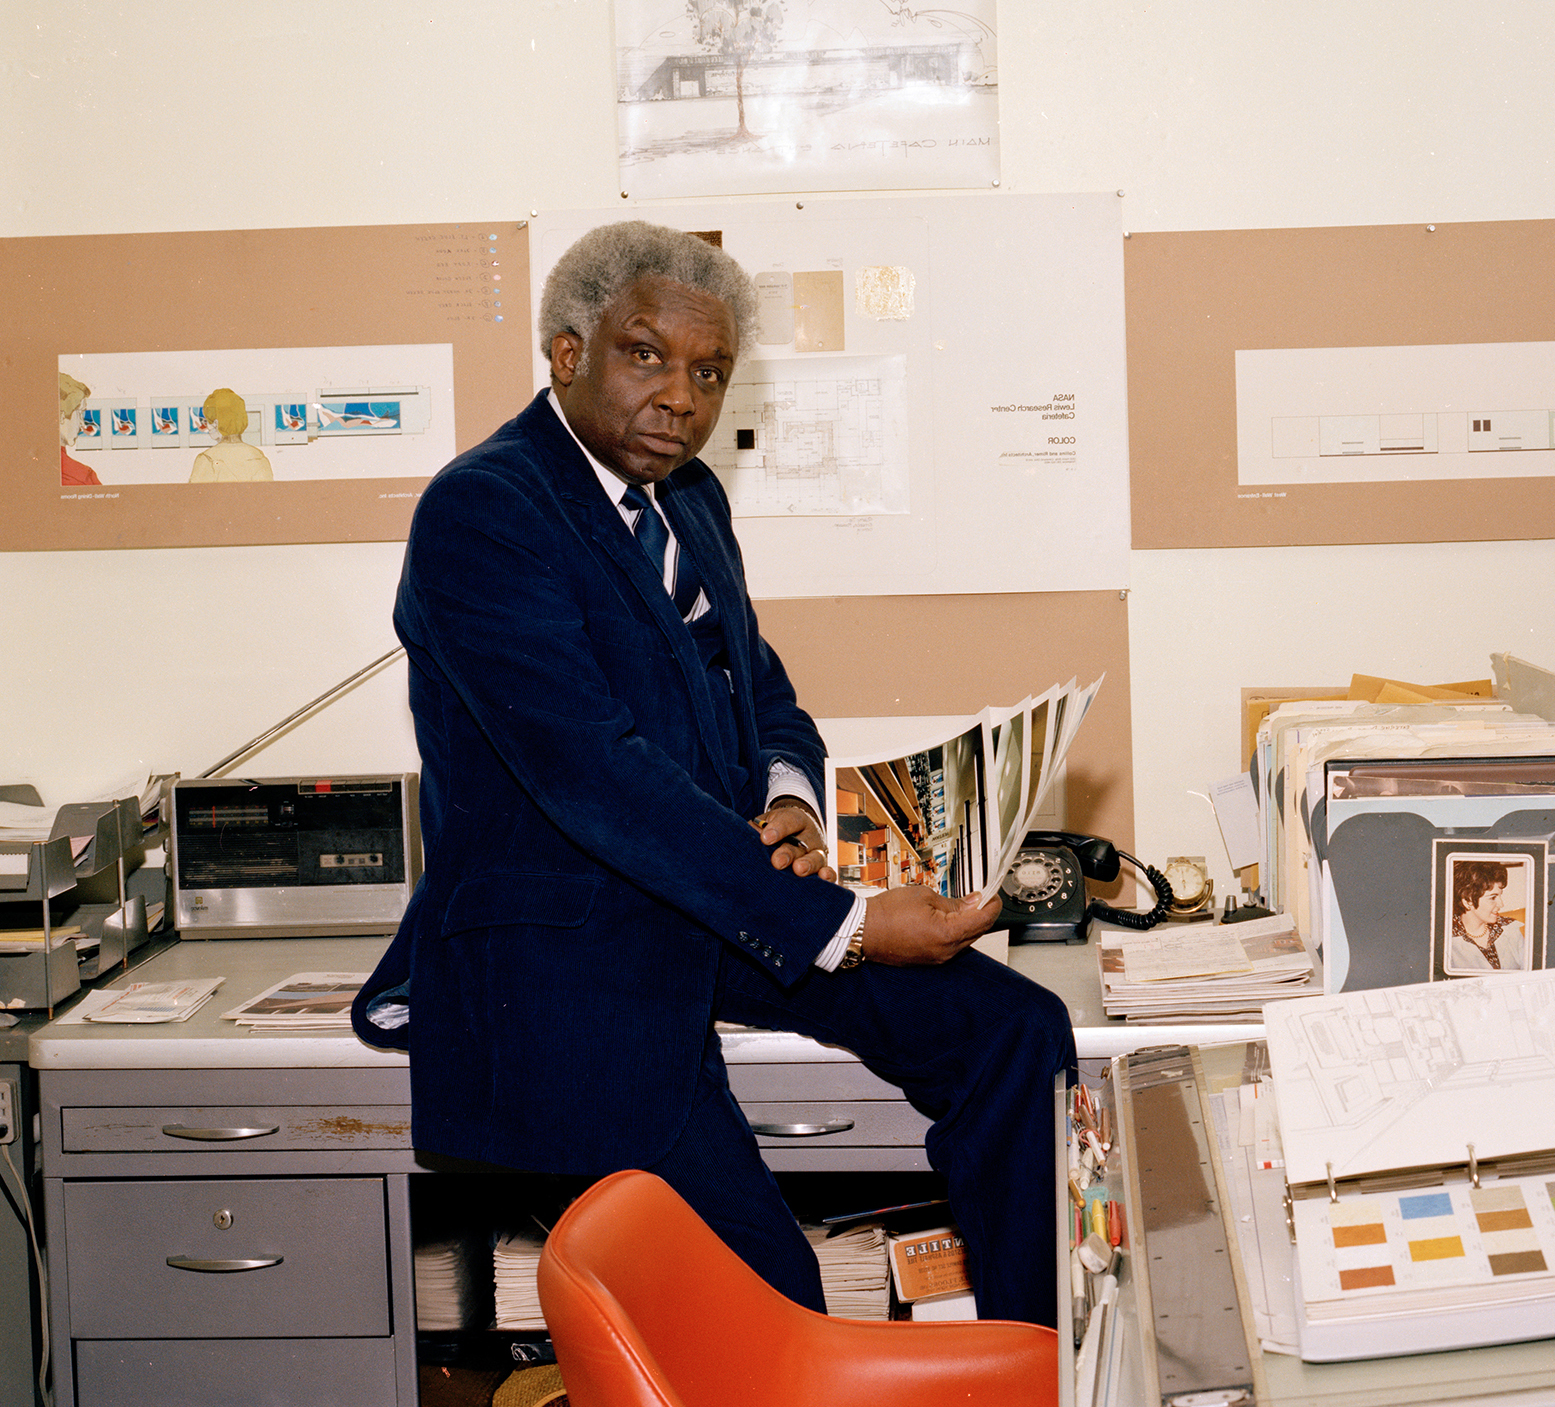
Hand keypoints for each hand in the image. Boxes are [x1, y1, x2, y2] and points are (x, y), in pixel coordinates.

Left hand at [752, 799, 835, 881]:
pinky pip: (830, 871)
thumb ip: (757, 829)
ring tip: (799, 870)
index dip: (778, 829)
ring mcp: (818, 851)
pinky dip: (829, 876)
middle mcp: (809, 835)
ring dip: (808, 864)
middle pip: (801, 843)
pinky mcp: (823, 867)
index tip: (765, 838)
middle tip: (777, 861)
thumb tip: (744, 838)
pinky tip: (824, 878)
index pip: (789, 821)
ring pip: (816, 857)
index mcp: (794, 819)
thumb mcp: (766, 823)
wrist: (798, 832)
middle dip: (789, 852)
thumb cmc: (775, 830)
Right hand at [860, 887, 1001, 965]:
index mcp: (947, 933)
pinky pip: (950, 946)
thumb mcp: (924, 896)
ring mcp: (936, 958)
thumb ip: (952, 901)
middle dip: (982, 913)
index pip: (983, 920)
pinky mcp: (928, 959)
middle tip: (980, 897)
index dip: (992, 905)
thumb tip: (972, 902)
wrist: (863, 930)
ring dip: (968, 923)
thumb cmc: (887, 913)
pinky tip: (947, 918)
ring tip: (962, 905)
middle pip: (977, 932)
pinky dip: (954, 932)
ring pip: (964, 940)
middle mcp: (945, 951)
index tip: (993, 895)